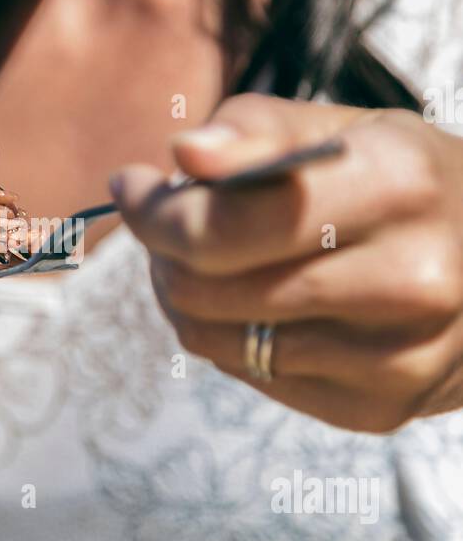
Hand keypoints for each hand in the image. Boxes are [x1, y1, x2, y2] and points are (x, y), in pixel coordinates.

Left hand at [110, 94, 462, 432]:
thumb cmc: (406, 183)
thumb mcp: (349, 130)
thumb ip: (259, 131)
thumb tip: (183, 155)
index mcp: (397, 187)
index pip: (223, 225)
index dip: (153, 210)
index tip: (131, 186)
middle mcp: (409, 280)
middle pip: (209, 289)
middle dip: (163, 252)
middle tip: (166, 225)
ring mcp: (398, 358)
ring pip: (219, 342)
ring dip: (186, 298)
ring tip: (206, 262)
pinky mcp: (380, 409)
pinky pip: (254, 377)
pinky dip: (233, 338)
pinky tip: (259, 304)